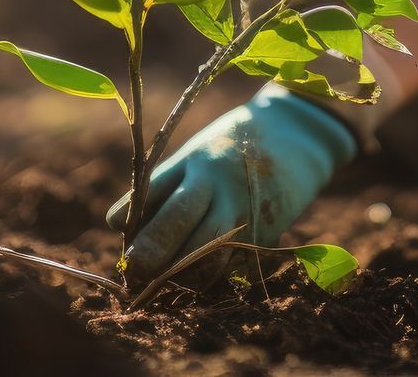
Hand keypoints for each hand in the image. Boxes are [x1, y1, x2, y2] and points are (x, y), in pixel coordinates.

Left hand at [108, 85, 356, 281]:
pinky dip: (210, 276)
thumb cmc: (231, 147)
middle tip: (134, 269)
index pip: (154, 189)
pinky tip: (195, 281)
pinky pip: (231, 264)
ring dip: (181, 271)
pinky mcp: (265, 232)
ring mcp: (244, 207)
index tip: (120, 238)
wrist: (297, 136)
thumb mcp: (196, 153)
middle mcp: (218, 182)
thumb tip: (123, 228)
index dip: (132, 218)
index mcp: (195, 159)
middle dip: (153, 249)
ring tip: (162, 282)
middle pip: (179, 218)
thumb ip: (164, 186)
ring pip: (207, 250)